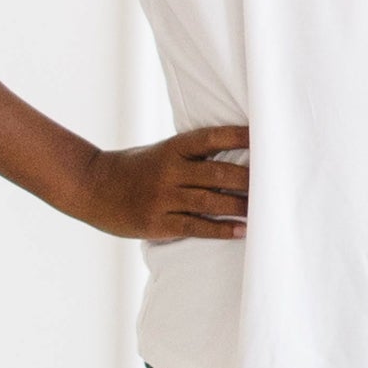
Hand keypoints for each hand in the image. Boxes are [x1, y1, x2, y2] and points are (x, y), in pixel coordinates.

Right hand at [80, 124, 249, 240]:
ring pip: (210, 201)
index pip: (211, 138)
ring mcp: (163, 198)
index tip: (264, 137)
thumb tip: (236, 154)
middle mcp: (169, 171)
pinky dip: (221, 229)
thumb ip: (191, 155)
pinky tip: (241, 230)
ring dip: (241, 206)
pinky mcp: (157, 223)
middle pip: (217, 173)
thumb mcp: (160, 152)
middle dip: (248, 178)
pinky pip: (195, 227)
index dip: (238, 137)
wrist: (92, 187)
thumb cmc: (134, 168)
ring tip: (266, 210)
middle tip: (275, 182)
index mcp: (172, 149)